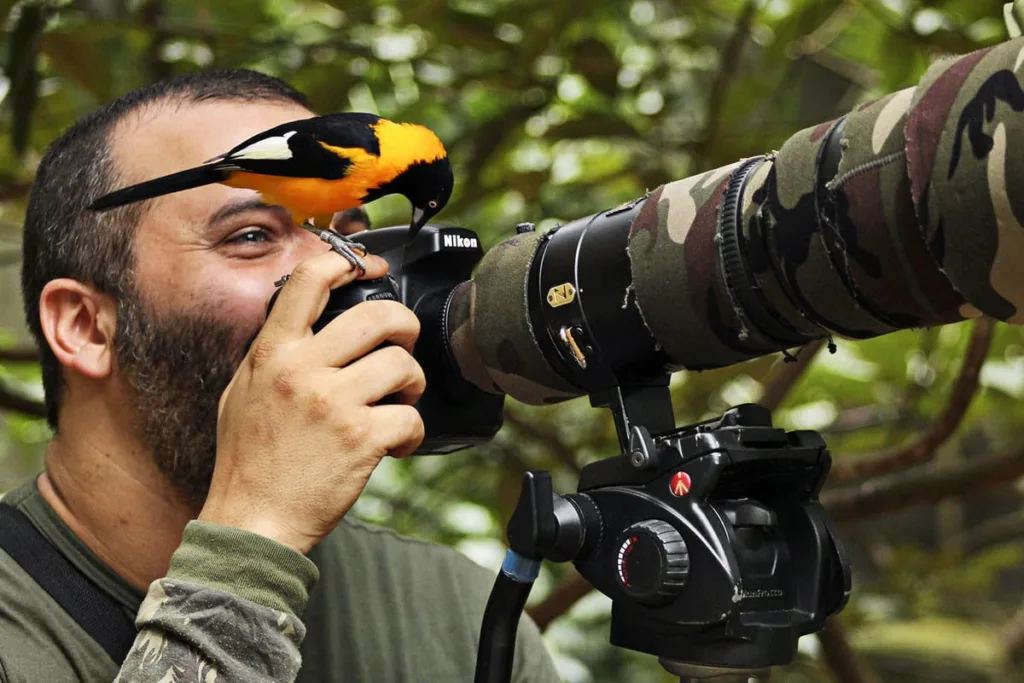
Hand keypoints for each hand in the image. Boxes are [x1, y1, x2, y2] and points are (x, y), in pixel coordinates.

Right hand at [198, 250, 425, 553]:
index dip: (349, 264)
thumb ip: (273, 356)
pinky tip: (397, 444)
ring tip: (401, 402)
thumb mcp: (241, 393)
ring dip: (413, 383)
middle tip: (405, 344)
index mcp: (272, 353)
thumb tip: (310, 327)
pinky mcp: (360, 438)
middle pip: (377, 316)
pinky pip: (411, 417)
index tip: (372, 269)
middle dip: (405, 326)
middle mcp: (301, 370)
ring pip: (402, 364)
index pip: (309, 282)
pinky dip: (413, 432)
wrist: (251, 523)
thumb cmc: (248, 463)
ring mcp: (332, 403)